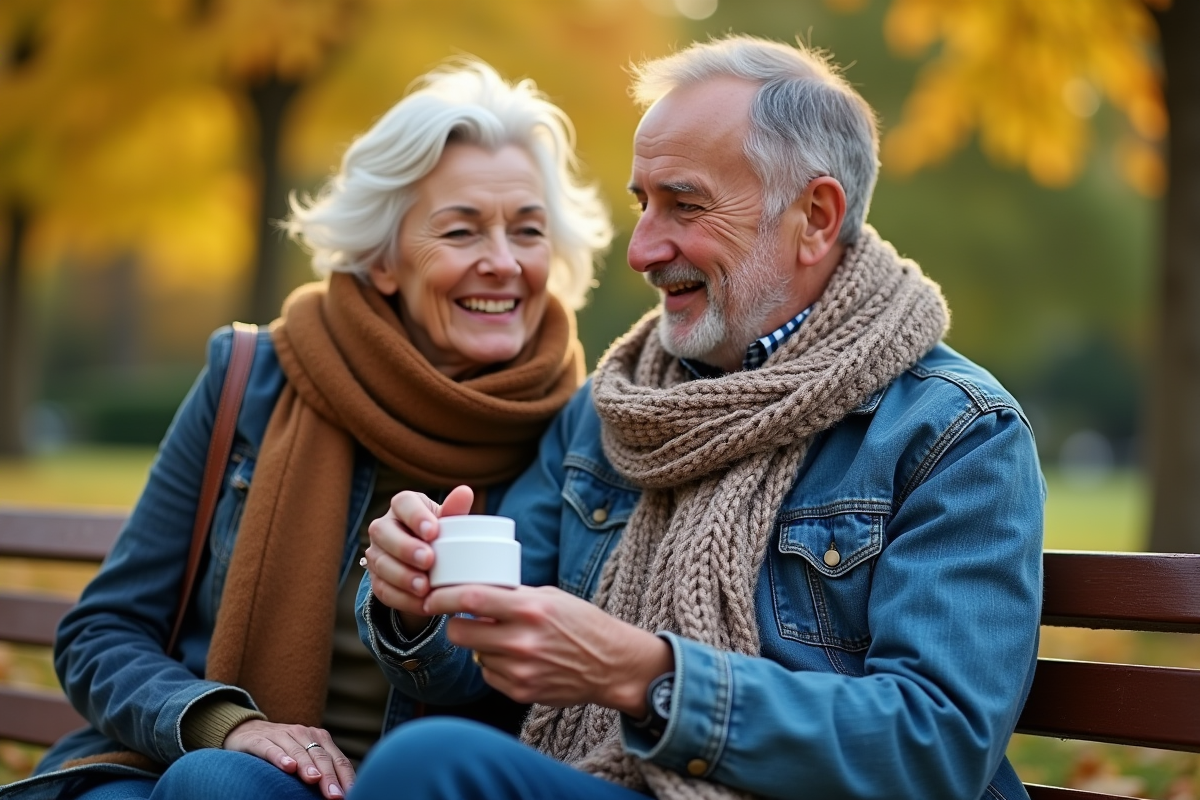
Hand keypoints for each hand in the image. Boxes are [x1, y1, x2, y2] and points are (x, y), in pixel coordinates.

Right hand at [223, 720, 353, 798]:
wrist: (246, 731)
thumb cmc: (283, 749)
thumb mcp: (305, 756)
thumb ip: (321, 770)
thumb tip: (339, 793)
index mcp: (319, 739)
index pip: (337, 759)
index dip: (345, 777)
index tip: (351, 794)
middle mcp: (303, 734)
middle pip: (321, 757)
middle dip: (329, 777)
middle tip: (335, 795)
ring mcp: (282, 735)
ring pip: (298, 751)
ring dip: (308, 766)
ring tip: (315, 779)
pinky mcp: (260, 740)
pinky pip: (272, 749)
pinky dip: (281, 758)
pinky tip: (288, 767)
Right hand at [363, 485, 473, 633]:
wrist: (431, 566)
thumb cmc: (441, 536)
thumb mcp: (449, 524)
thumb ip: (454, 511)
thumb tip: (465, 492)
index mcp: (404, 506)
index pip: (402, 503)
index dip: (415, 516)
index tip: (433, 531)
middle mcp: (384, 527)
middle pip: (383, 532)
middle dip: (405, 548)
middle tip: (428, 561)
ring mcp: (377, 554)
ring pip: (380, 563)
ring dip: (402, 576)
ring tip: (424, 586)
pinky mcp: (377, 580)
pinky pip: (383, 590)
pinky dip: (404, 599)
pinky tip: (422, 603)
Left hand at [424, 584, 672, 715]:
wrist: (612, 665)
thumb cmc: (583, 624)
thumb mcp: (551, 597)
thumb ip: (514, 596)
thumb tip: (476, 591)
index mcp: (530, 609)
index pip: (471, 599)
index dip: (443, 598)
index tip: (431, 597)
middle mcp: (521, 641)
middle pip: (460, 634)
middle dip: (455, 625)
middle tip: (461, 619)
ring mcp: (519, 670)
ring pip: (474, 655)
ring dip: (479, 646)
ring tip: (502, 638)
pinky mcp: (520, 691)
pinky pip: (489, 675)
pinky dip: (494, 665)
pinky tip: (515, 658)